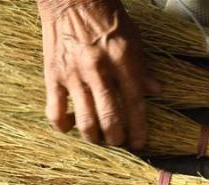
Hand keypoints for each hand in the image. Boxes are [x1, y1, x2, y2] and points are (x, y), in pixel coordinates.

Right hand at [38, 0, 157, 149]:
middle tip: (116, 140)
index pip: (135, 103)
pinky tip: (69, 124)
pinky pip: (56, 112)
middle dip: (115, 137)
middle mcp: (98, 68)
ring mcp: (74, 73)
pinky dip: (63, 126)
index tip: (138, 144)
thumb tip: (155, 91)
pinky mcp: (53, 75)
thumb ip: (142, 67)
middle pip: (110, 118)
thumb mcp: (131, 36)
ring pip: (84, 121)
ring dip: (93, 136)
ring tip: (96, 136)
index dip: (138, 129)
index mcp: (122, 58)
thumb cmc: (105, 15)